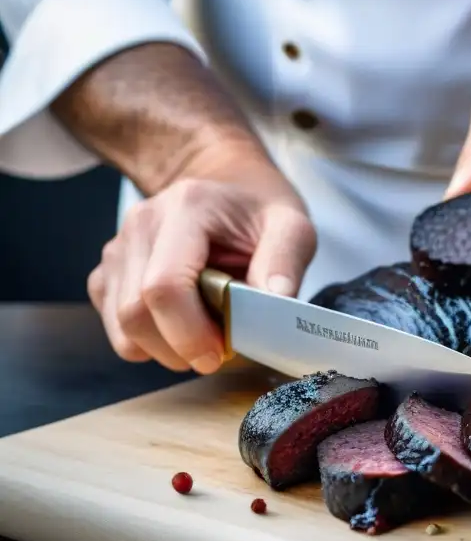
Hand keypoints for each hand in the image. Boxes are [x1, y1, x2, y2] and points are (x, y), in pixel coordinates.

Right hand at [87, 155, 316, 374]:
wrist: (227, 184)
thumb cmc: (258, 211)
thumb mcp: (292, 226)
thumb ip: (285, 263)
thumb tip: (274, 305)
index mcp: (186, 208)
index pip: (165, 286)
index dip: (188, 333)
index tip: (219, 355)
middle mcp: (141, 225)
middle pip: (135, 313)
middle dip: (177, 348)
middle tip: (217, 354)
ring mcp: (118, 248)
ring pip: (120, 326)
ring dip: (162, 349)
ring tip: (203, 338)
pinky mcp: (108, 271)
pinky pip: (115, 326)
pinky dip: (148, 341)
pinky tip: (182, 326)